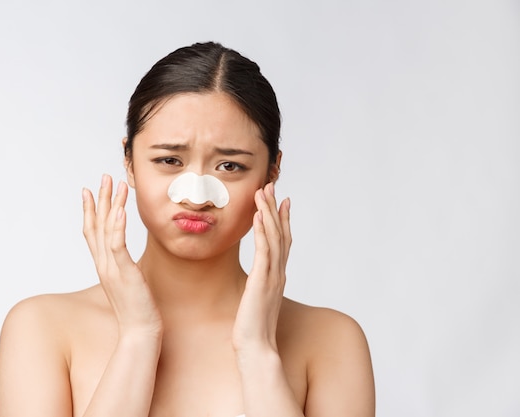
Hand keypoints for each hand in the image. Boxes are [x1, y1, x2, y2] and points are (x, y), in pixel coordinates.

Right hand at [82, 174, 161, 336]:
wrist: (139, 330)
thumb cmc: (136, 308)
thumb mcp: (128, 281)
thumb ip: (124, 266)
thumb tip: (126, 257)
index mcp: (104, 265)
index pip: (92, 232)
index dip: (90, 210)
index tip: (89, 191)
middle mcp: (104, 264)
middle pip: (97, 225)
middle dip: (100, 199)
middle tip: (103, 177)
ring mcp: (112, 268)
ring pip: (107, 230)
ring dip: (111, 205)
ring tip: (115, 185)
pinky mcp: (124, 273)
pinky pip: (118, 247)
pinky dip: (118, 228)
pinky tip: (120, 212)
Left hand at [233, 182, 291, 352]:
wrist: (256, 348)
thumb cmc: (253, 328)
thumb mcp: (257, 301)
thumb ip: (259, 287)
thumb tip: (255, 281)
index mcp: (277, 276)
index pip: (283, 241)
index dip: (283, 219)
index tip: (282, 200)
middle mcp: (278, 273)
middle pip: (280, 233)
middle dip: (276, 208)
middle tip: (272, 185)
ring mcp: (272, 276)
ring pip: (273, 237)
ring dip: (268, 212)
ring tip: (263, 192)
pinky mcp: (261, 281)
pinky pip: (263, 251)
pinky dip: (262, 231)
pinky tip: (258, 216)